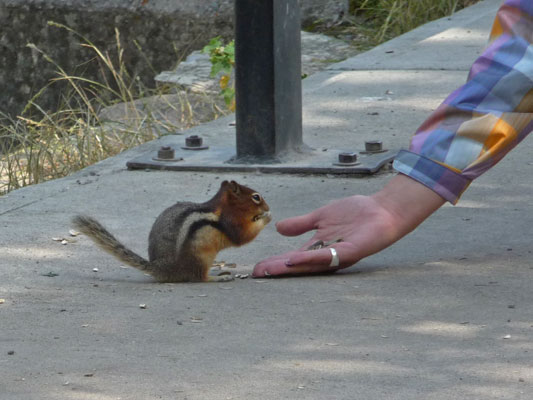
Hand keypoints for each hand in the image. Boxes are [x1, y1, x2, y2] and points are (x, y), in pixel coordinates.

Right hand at [253, 174, 444, 276]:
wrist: (382, 210)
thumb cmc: (356, 213)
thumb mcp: (321, 217)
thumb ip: (301, 224)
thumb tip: (278, 228)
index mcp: (318, 248)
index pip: (292, 258)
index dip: (275, 262)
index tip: (256, 268)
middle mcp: (326, 256)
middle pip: (297, 266)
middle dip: (276, 270)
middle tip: (256, 275)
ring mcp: (337, 255)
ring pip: (309, 265)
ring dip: (287, 268)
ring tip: (268, 271)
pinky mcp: (349, 252)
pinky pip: (326, 257)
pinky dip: (309, 259)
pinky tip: (293, 260)